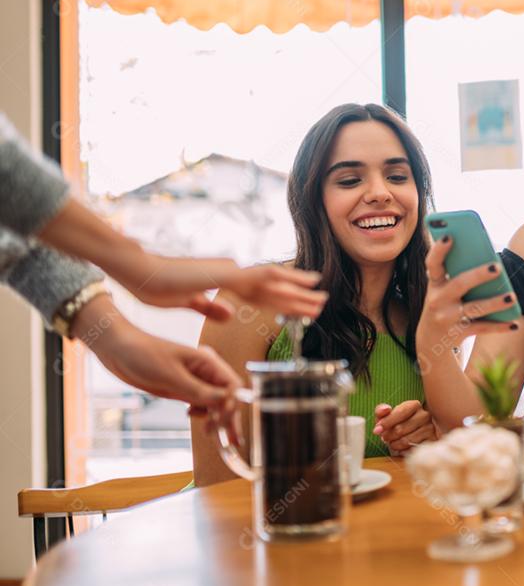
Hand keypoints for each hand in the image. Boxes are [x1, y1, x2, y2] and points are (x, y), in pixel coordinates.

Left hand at [73, 296, 241, 437]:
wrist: (118, 349)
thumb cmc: (143, 354)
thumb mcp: (171, 375)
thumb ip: (198, 390)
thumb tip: (225, 402)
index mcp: (208, 362)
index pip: (233, 386)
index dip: (232, 405)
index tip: (223, 422)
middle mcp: (205, 372)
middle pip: (228, 397)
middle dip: (230, 418)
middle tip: (232, 441)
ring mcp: (194, 381)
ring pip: (216, 403)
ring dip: (218, 419)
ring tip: (215, 437)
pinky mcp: (183, 389)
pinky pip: (201, 404)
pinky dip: (203, 414)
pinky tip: (192, 417)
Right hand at [115, 255, 327, 321]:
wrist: (139, 272)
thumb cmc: (156, 286)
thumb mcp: (188, 302)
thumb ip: (211, 306)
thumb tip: (230, 313)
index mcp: (225, 280)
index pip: (260, 293)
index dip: (282, 301)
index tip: (301, 307)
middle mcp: (233, 272)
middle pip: (273, 288)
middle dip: (298, 298)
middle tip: (322, 303)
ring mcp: (231, 271)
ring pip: (274, 282)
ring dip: (299, 292)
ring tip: (321, 299)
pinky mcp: (225, 273)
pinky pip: (261, 278)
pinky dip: (283, 282)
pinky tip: (301, 285)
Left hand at [372, 401, 438, 452]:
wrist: (413, 433)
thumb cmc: (398, 422)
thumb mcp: (387, 415)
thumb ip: (382, 411)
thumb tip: (385, 410)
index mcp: (414, 405)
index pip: (400, 412)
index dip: (387, 422)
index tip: (377, 430)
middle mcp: (424, 415)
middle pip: (401, 429)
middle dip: (388, 435)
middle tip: (384, 438)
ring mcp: (430, 428)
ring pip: (406, 440)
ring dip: (395, 444)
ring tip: (392, 442)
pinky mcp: (432, 441)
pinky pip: (413, 449)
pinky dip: (403, 450)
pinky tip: (401, 447)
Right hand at [416, 236, 518, 350]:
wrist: (430, 343)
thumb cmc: (445, 306)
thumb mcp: (444, 290)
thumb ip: (461, 274)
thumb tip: (492, 263)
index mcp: (435, 283)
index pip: (433, 263)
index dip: (439, 250)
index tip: (449, 236)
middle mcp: (438, 300)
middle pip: (459, 284)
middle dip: (478, 275)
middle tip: (497, 267)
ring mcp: (447, 318)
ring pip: (474, 308)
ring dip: (494, 303)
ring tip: (511, 297)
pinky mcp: (458, 333)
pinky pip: (482, 328)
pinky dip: (500, 326)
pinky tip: (514, 323)